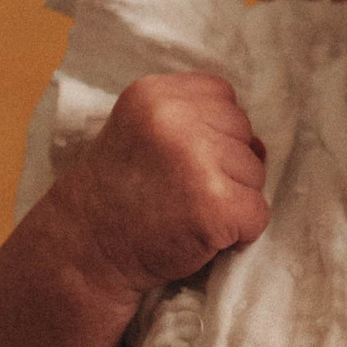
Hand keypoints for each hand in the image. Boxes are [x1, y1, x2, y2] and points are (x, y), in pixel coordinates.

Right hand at [48, 73, 269, 298]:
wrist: (85, 252)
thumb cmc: (118, 196)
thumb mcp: (143, 134)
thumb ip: (195, 123)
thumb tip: (262, 146)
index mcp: (154, 94)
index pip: (223, 97)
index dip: (212, 134)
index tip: (178, 162)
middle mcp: (174, 118)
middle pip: (243, 134)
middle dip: (225, 166)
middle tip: (179, 192)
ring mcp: (196, 160)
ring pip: (255, 174)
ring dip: (232, 200)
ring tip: (186, 213)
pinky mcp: (215, 204)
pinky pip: (258, 214)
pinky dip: (238, 234)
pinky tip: (200, 235)